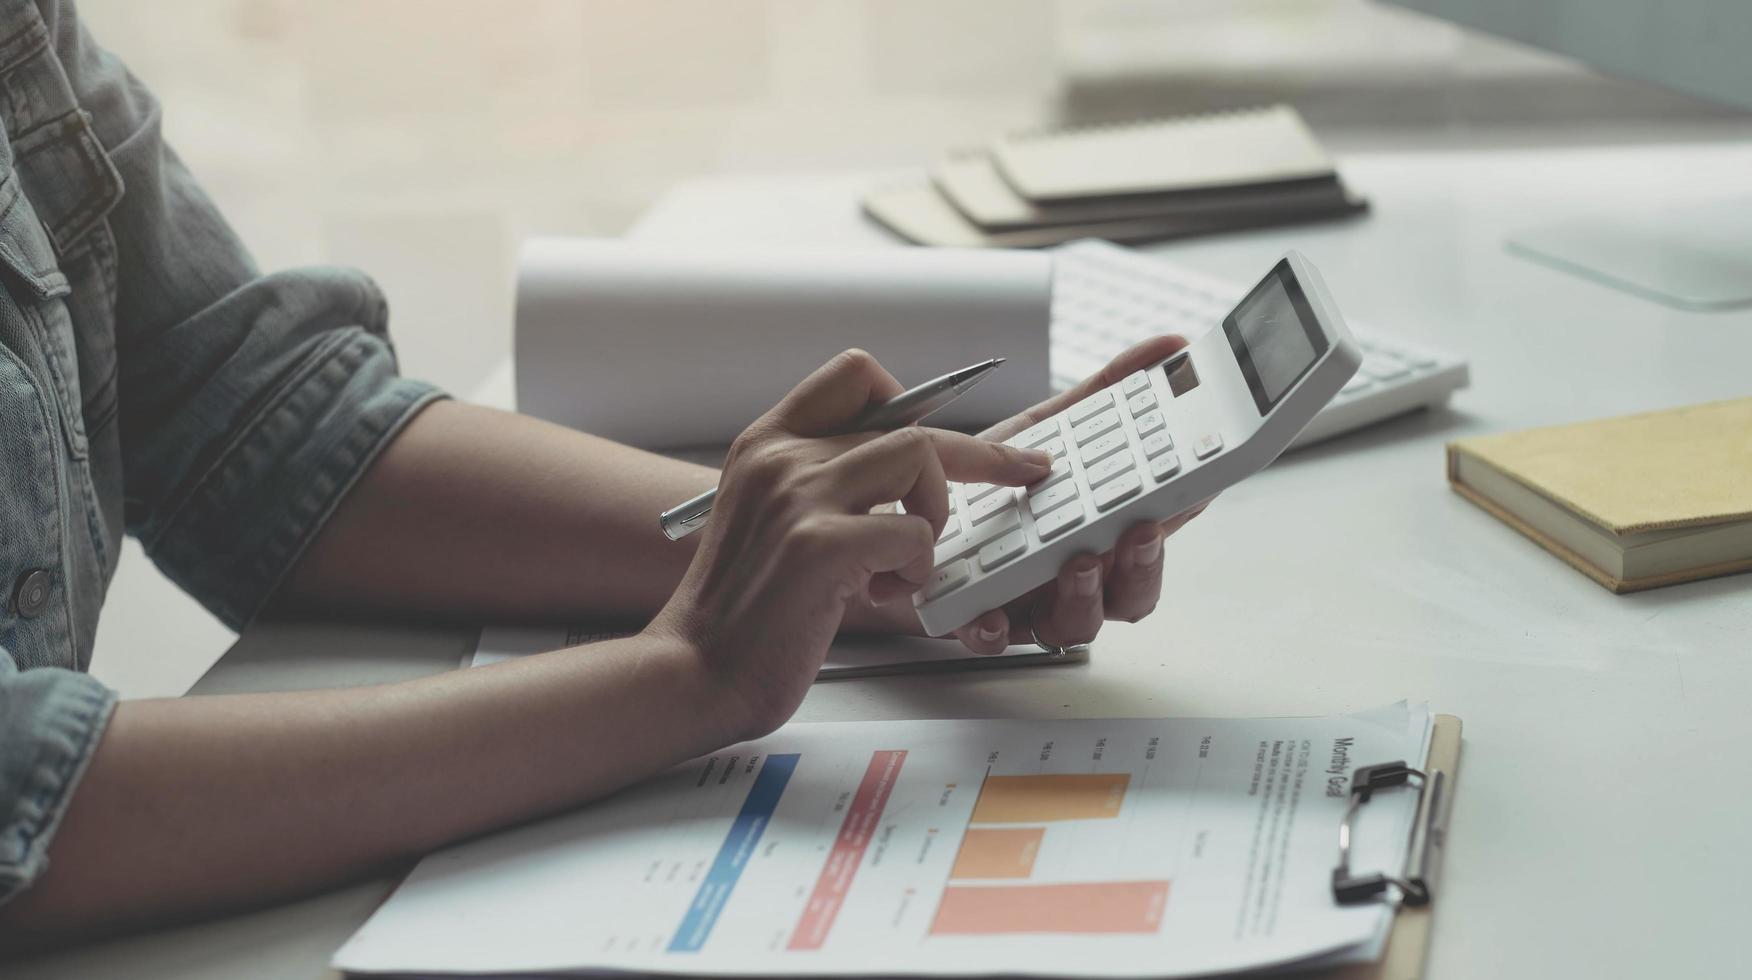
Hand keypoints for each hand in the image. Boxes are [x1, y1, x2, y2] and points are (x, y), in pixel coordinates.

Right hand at [650, 350, 1052, 739]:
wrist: (695, 671)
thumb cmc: (742, 609)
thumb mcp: (767, 518)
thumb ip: (819, 484)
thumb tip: (904, 468)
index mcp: (766, 443)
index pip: (855, 374)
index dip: (913, 400)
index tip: (947, 437)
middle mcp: (781, 457)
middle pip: (910, 419)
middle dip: (982, 452)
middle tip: (1027, 469)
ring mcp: (799, 496)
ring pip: (921, 458)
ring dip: (935, 516)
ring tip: (904, 564)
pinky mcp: (821, 545)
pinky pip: (916, 533)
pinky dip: (917, 569)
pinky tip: (881, 594)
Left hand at [948, 335, 1210, 654]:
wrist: (900, 507)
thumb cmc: (984, 483)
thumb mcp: (1042, 429)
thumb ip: (1105, 393)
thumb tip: (1167, 348)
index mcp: (1095, 531)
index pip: (1153, 533)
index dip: (1181, 518)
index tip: (1196, 490)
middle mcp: (1070, 573)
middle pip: (1130, 593)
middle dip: (1143, 568)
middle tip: (1140, 532)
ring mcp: (1029, 601)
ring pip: (1075, 623)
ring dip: (1084, 596)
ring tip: (1075, 562)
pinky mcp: (977, 619)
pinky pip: (993, 638)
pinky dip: (994, 628)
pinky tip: (990, 613)